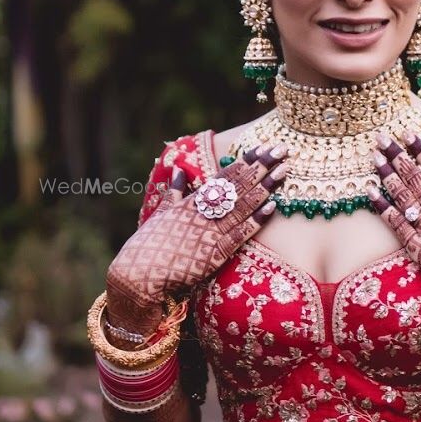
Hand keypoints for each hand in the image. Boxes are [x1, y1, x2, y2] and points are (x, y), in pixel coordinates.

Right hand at [105, 144, 287, 335]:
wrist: (138, 274)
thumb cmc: (149, 244)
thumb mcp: (160, 212)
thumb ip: (174, 191)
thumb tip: (178, 170)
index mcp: (192, 201)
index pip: (223, 176)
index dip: (245, 161)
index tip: (262, 147)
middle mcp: (202, 212)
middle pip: (237, 186)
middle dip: (261, 167)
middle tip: (281, 150)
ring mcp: (209, 232)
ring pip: (242, 205)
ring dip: (264, 188)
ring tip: (282, 172)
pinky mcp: (213, 254)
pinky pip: (239, 234)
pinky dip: (255, 220)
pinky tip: (271, 207)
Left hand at [367, 131, 420, 321]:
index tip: (409, 134)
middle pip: (415, 178)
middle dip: (398, 156)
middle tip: (382, 137)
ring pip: (403, 196)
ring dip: (388, 175)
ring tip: (375, 157)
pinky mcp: (417, 247)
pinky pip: (396, 223)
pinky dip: (382, 206)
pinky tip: (370, 191)